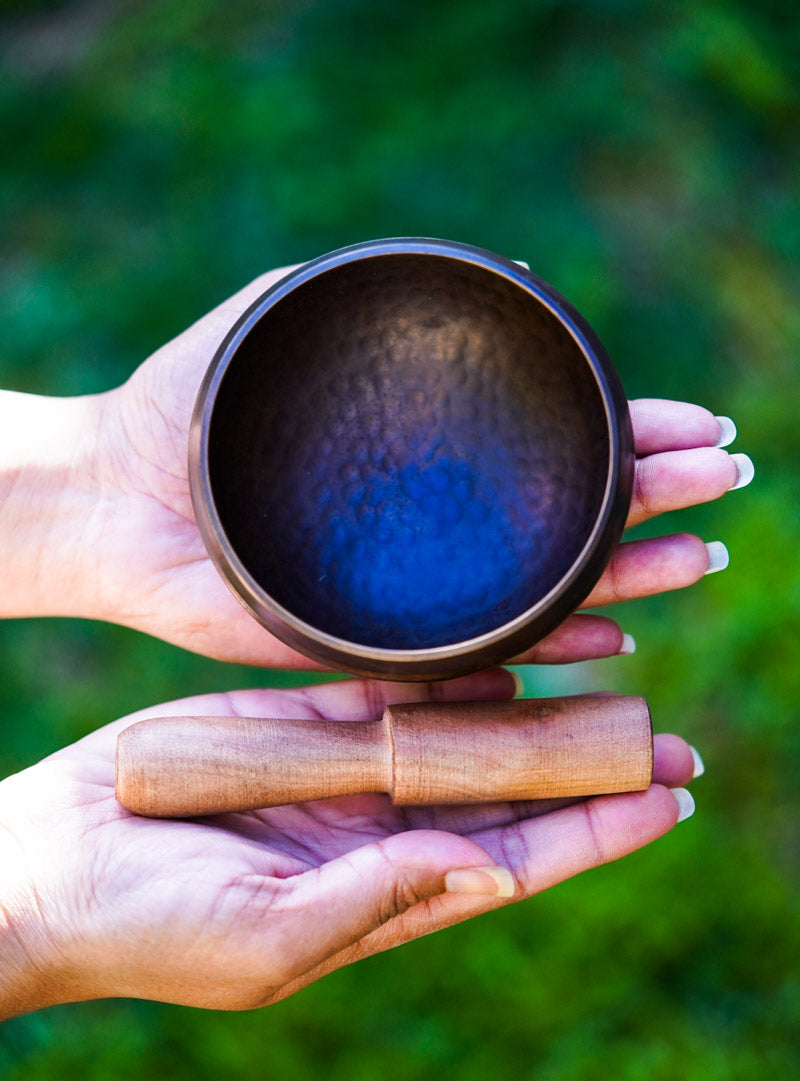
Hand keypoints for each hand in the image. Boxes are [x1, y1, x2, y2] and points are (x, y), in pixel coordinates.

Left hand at [0, 266, 752, 665]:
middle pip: (565, 527)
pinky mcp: (375, 653)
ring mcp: (414, 600)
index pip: (548, 453)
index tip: (697, 425)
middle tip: (724, 485)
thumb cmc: (191, 406)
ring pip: (544, 598)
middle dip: (652, 503)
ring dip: (629, 578)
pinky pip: (477, 662)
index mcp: (431, 465)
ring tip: (697, 556)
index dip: (627, 439)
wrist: (118, 492)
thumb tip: (508, 274)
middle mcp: (436, 537)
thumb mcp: (285, 317)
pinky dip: (546, 654)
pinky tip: (610, 639)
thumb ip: (379, 299)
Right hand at [0, 669, 697, 1018]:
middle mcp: (373, 833)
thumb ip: (380, 898)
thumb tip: (494, 874)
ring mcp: (337, 773)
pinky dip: (446, 671)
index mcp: (379, 897)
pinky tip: (507, 649)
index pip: (513, 861)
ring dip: (530, 712)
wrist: (49, 862)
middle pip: (504, 795)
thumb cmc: (147, 928)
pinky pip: (387, 689)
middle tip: (667, 737)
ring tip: (610, 674)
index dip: (593, 835)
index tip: (667, 801)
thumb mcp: (270, 934)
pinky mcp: (294, 720)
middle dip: (584, 769)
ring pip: (457, 734)